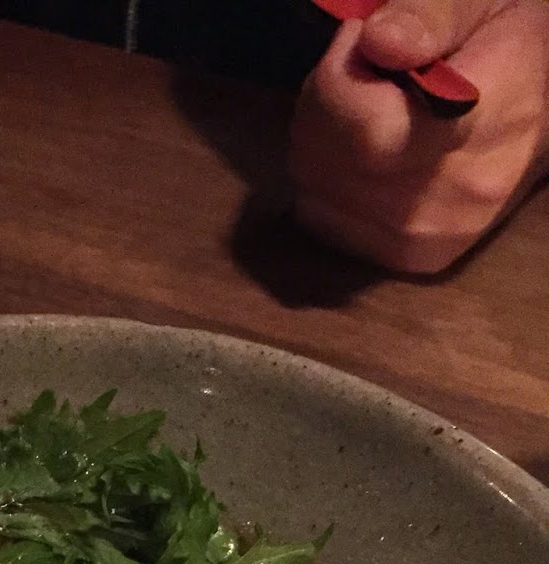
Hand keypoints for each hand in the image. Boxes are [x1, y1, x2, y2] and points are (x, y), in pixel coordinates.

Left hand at [289, 0, 548, 273]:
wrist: (545, 119)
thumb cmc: (508, 49)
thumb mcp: (480, 4)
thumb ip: (428, 16)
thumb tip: (379, 42)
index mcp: (485, 123)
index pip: (371, 132)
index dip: (342, 79)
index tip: (366, 42)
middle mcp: (456, 196)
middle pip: (332, 160)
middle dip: (325, 104)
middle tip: (366, 72)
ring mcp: (429, 238)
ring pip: (316, 189)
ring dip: (320, 142)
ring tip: (368, 111)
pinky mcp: (408, 259)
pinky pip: (321, 218)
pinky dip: (326, 181)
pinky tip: (364, 154)